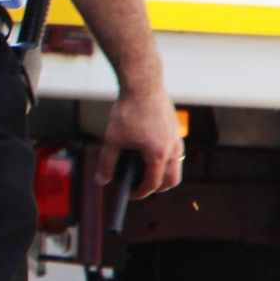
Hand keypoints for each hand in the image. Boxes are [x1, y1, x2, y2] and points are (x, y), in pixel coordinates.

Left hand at [99, 86, 182, 200]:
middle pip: (172, 180)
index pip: (153, 184)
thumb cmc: (128, 112)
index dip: (140, 193)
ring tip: (142, 169)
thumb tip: (101, 181)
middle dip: (157, 188)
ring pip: (176, 166)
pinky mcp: (176, 130)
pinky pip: (176, 153)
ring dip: (163, 173)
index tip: (130, 194)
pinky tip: (147, 151)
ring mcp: (178, 139)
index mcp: (158, 155)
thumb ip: (106, 162)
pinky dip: (165, 160)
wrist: (144, 86)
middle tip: (139, 186)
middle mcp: (173, 149)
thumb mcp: (113, 139)